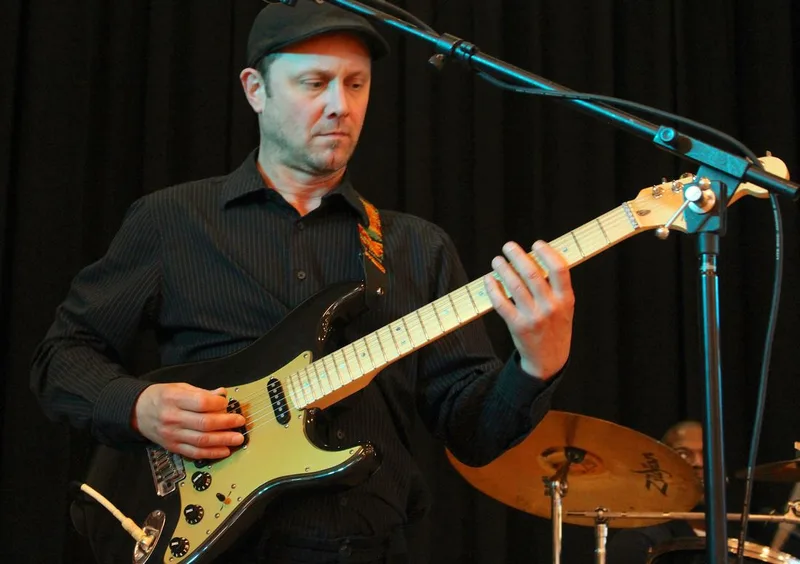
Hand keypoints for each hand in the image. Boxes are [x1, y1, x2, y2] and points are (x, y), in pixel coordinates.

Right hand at [133, 383, 244, 458]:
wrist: (137, 412)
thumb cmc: (161, 397)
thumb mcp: (179, 387)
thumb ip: (201, 392)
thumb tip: (222, 394)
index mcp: (174, 399)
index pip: (201, 403)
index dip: (218, 404)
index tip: (228, 403)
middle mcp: (173, 418)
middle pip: (204, 423)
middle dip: (226, 423)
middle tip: (240, 421)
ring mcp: (172, 435)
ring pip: (201, 440)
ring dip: (223, 440)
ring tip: (238, 438)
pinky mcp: (173, 447)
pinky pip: (194, 453)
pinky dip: (211, 453)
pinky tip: (224, 450)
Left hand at [484, 240, 574, 379]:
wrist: (550, 360)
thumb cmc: (556, 327)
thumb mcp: (565, 307)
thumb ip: (555, 286)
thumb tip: (537, 257)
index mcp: (566, 299)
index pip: (559, 269)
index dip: (546, 252)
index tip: (536, 243)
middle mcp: (551, 307)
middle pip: (532, 273)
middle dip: (517, 256)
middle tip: (508, 246)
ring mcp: (533, 317)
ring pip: (514, 285)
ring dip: (503, 269)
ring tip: (497, 260)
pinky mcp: (517, 326)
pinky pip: (501, 303)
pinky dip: (493, 289)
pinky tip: (489, 279)